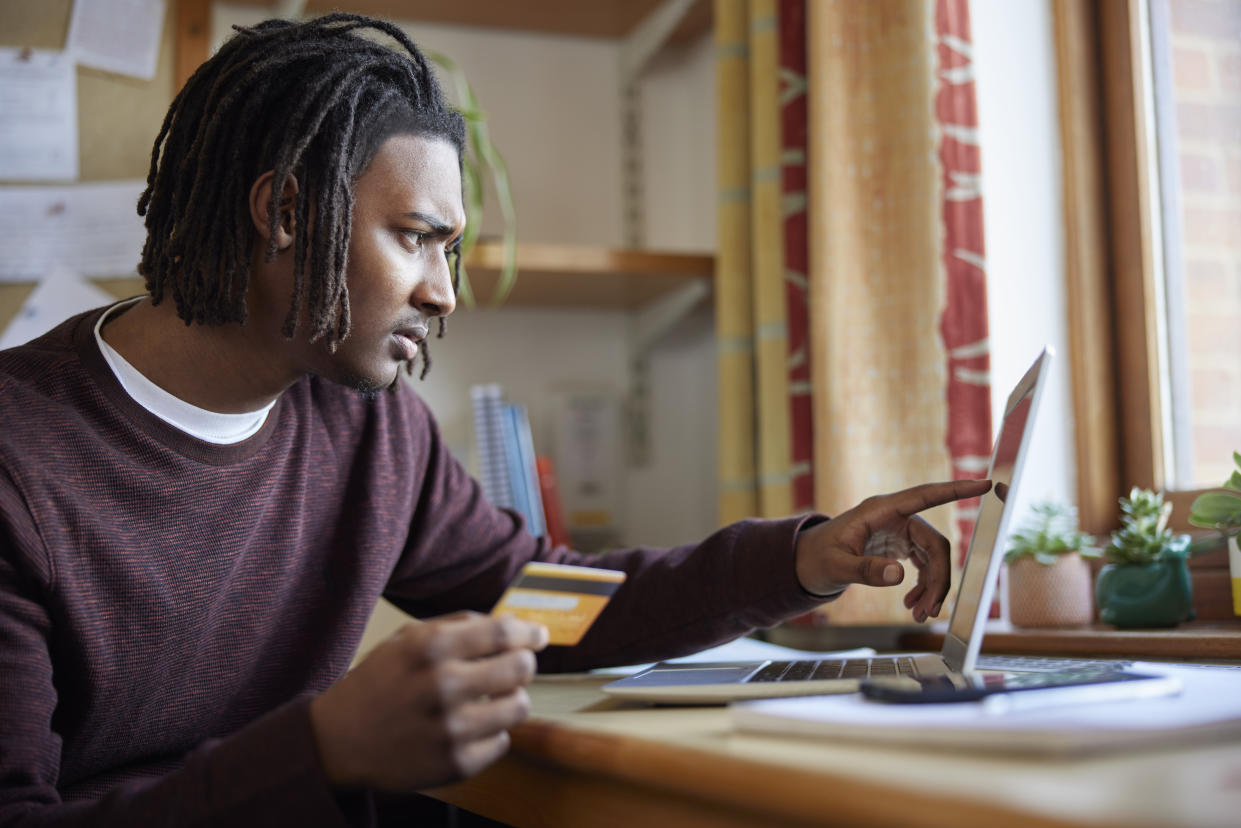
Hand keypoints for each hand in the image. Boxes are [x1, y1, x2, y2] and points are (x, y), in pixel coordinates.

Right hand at [309, 612, 548, 791]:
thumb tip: (513, 624)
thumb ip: (459, 626)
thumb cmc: (380, 683)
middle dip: (523, 664)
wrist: (339, 741)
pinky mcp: (456, 764)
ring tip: (490, 699)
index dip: (529, 632)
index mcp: (429, 648)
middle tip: (513, 667)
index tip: (539, 635)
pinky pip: (502, 741)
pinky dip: (491, 732)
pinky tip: (468, 728)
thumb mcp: (407, 639)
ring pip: (519, 707)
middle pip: (520, 667)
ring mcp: (450, 729)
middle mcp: (442, 686)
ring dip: (511, 699)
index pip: (503, 633)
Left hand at [794, 479, 991, 621]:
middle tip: (931, 610)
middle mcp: (894, 517)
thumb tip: (899, 575)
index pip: (926, 495)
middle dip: (939, 578)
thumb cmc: (816, 558)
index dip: (956, 490)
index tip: (985, 484)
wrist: (805, 563)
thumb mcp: (836, 567)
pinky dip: (923, 585)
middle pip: (935, 543)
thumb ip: (865, 570)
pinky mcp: (899, 546)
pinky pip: (923, 564)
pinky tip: (912, 604)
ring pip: (932, 557)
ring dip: (932, 587)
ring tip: (920, 616)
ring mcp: (898, 531)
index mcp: (880, 510)